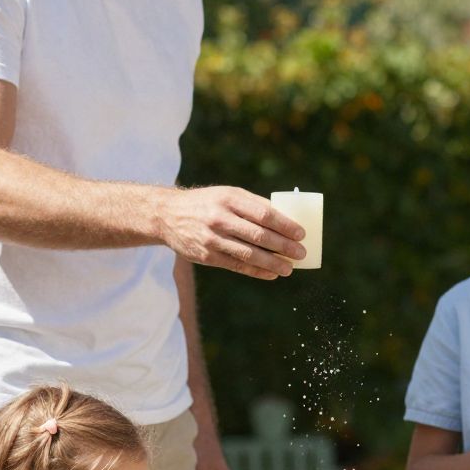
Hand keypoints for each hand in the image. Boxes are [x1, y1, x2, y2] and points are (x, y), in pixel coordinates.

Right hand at [164, 186, 305, 278]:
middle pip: (259, 235)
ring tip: (289, 269)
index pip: (264, 214)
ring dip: (273, 263)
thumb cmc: (207, 203)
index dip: (285, 225)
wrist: (168, 215)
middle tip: (301, 254)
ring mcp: (212, 239)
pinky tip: (271, 274)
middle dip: (283, 247)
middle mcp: (220, 218)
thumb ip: (253, 205)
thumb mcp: (228, 195)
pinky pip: (237, 266)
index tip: (301, 234)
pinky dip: (257, 271)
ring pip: (249, 254)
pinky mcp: (207, 256)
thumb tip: (286, 217)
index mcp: (230, 199)